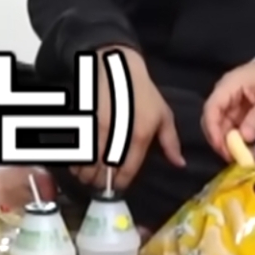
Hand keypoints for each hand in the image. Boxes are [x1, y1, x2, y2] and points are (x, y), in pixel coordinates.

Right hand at [76, 49, 182, 192]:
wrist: (118, 67)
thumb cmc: (143, 92)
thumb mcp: (163, 115)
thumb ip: (170, 142)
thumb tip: (180, 164)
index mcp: (140, 135)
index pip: (127, 170)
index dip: (120, 184)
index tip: (116, 188)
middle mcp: (118, 134)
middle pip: (104, 171)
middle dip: (100, 182)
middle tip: (99, 184)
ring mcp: (98, 128)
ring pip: (87, 163)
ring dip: (85, 174)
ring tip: (86, 176)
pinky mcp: (83, 121)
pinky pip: (76, 149)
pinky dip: (74, 160)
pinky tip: (77, 162)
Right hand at [200, 59, 254, 156]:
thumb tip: (244, 137)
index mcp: (229, 85)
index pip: (212, 108)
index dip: (213, 129)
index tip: (222, 147)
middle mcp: (225, 95)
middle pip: (213, 119)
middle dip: (220, 140)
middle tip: (233, 157)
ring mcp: (232, 104)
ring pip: (223, 127)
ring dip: (229, 142)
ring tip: (242, 157)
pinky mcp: (239, 113)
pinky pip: (234, 128)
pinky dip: (238, 140)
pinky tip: (246, 150)